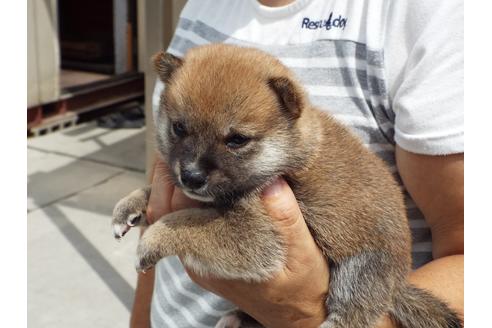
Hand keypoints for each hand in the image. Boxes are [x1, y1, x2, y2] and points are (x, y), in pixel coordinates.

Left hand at [146, 158, 328, 326]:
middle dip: (165, 177)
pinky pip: (178, 223)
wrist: (296, 314)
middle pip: (162, 212)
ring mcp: (198, 256)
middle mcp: (196, 257)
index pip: (172, 217)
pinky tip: (194, 183)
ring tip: (185, 156)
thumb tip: (272, 183)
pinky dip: (177, 200)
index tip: (173, 159)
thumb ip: (286, 218)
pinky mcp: (204, 254)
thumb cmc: (300, 285)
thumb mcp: (302, 252)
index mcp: (212, 253)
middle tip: (181, 144)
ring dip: (169, 187)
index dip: (168, 185)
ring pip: (165, 218)